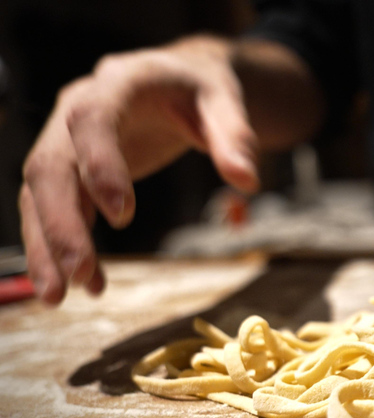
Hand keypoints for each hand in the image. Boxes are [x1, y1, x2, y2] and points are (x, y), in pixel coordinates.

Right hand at [18, 36, 258, 304]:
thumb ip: (234, 137)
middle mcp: (79, 106)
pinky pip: (55, 207)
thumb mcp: (225, 101)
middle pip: (50, 164)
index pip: (93, 119)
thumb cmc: (202, 88)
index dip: (100, 166)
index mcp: (120, 81)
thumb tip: (247, 181)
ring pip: (39, 192)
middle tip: (79, 274)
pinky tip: (90, 283)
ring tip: (59, 297)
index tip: (123, 217)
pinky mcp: (73, 167)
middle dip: (60, 223)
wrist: (180, 78)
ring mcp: (68, 138)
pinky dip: (65, 246)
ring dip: (47, 245)